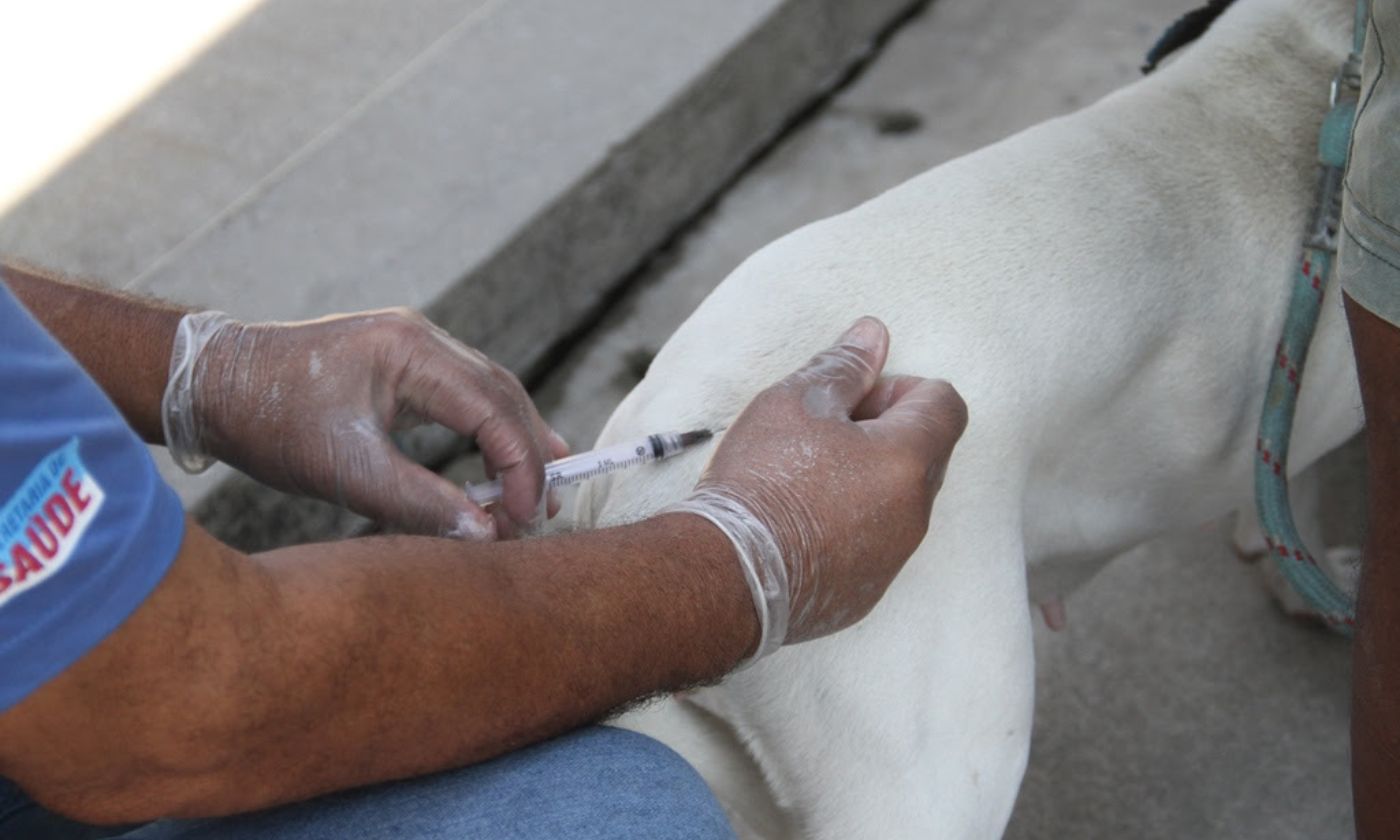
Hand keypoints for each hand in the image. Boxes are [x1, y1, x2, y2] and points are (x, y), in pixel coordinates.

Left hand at [161, 308, 567, 537]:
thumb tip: (486, 536)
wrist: (211, 383)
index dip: (521, 466)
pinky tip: (502, 458)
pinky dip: (489, 429)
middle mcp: (421, 338)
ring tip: (538, 491)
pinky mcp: (401, 362)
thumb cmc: (271, 422)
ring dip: (516, 440)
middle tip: (544, 512)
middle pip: (504, 394)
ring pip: (490, 391)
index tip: (525, 517)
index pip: (494, 409)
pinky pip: (464, 393)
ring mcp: (413, 346)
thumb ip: (421, 503)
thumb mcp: (347, 471)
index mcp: (411, 353)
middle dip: (530, 454)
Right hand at [668, 317, 965, 659]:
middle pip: (926, 453)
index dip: (903, 389)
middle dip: (884, 433)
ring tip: (805, 479)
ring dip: (867, 481)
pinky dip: (850, 526)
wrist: (726, 573)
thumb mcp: (796, 402)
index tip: (854, 400)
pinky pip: (875, 545)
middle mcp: (915, 514)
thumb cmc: (762, 480)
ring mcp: (893, 559)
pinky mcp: (866, 593)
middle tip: (822, 434)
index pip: (946, 405)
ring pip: (900, 501)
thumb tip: (874, 334)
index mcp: (908, 460)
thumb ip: (844, 366)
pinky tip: (799, 523)